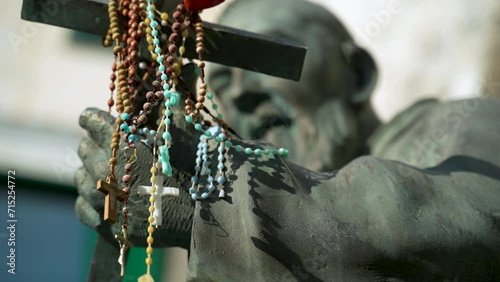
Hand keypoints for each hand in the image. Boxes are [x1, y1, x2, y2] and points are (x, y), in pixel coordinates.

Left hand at [74, 107, 195, 248]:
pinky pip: (82, 206)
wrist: (205, 216)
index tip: (101, 121)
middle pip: (84, 148)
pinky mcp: (105, 223)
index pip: (90, 120)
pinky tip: (107, 197)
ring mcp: (102, 198)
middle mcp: (104, 168)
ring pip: (80, 177)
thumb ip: (170, 108)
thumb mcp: (186, 132)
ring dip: (94, 172)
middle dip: (98, 145)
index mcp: (120, 142)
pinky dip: (92, 200)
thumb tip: (173, 82)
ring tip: (113, 176)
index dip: (96, 119)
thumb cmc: (197, 171)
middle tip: (116, 151)